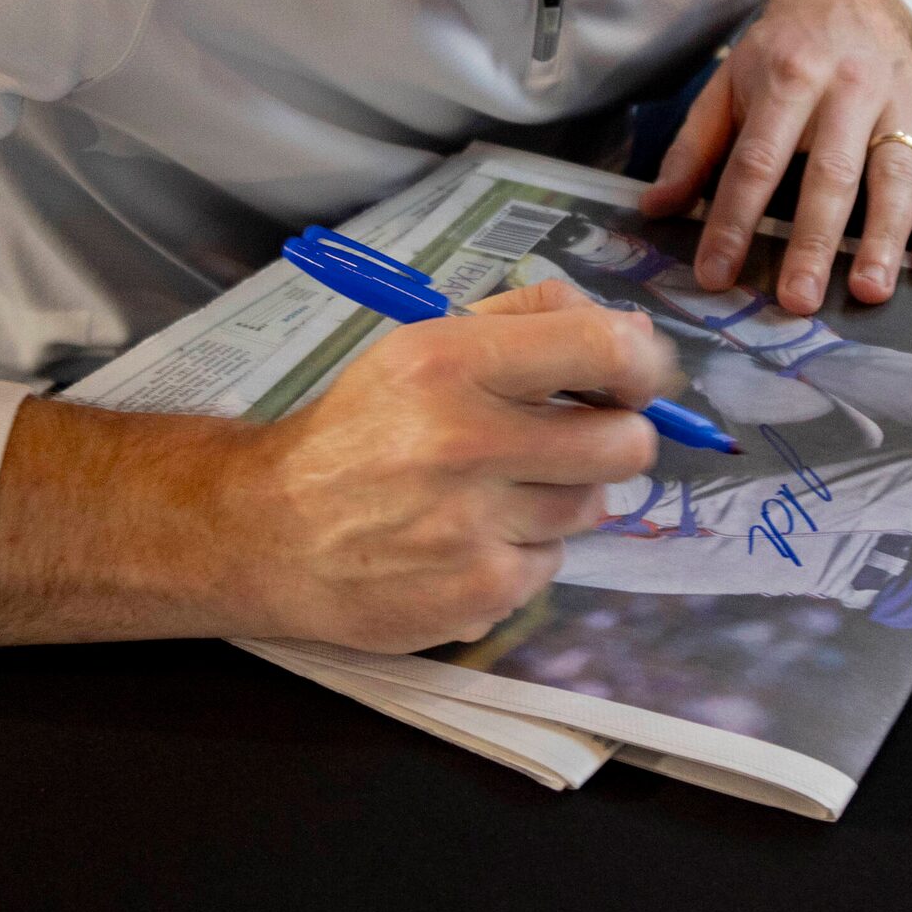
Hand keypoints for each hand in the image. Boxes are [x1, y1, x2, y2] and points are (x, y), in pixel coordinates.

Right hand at [0, 280, 677, 650]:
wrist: (269, 531)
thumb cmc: (357, 430)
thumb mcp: (421, 346)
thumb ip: (525, 319)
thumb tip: (633, 329)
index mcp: (448, 362)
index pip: (602, 349)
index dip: (642, 364)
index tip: (634, 377)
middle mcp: (463, 442)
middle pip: (625, 443)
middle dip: (614, 436)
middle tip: (575, 437)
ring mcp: (472, 526)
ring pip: (594, 507)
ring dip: (564, 496)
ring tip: (502, 489)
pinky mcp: (477, 592)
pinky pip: (554, 564)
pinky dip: (528, 550)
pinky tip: (475, 536)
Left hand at [639, 0, 911, 314]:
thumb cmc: (783, 52)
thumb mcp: (727, 84)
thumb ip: (694, 148)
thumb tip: (657, 207)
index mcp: (788, 76)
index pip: (757, 159)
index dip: (734, 219)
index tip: (716, 273)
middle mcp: (849, 86)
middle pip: (831, 173)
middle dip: (814, 241)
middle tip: (798, 299)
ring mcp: (899, 101)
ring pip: (895, 175)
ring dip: (883, 238)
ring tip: (867, 290)